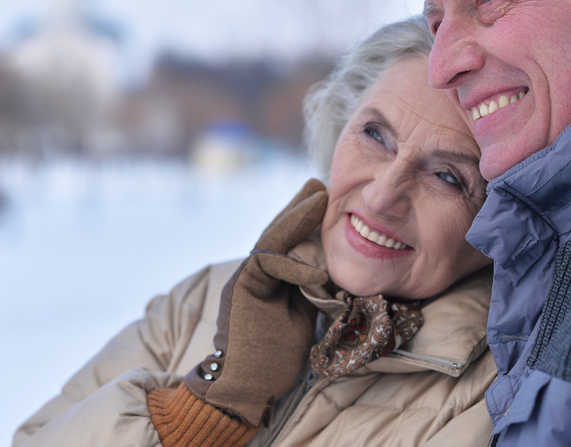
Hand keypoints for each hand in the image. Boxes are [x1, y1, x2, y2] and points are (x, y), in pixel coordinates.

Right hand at [184, 179, 328, 426]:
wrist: (245, 387)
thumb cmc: (273, 358)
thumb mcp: (301, 315)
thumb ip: (308, 290)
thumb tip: (328, 269)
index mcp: (269, 280)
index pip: (287, 243)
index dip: (303, 221)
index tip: (322, 198)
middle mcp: (254, 274)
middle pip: (276, 232)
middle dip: (297, 207)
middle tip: (318, 183)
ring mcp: (246, 280)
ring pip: (270, 240)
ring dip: (296, 218)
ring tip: (320, 198)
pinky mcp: (242, 290)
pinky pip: (267, 265)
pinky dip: (294, 266)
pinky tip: (319, 271)